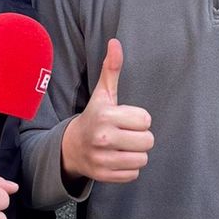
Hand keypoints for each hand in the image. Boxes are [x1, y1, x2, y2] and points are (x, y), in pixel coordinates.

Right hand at [60, 39, 154, 185]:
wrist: (71, 147)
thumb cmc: (94, 117)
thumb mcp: (103, 94)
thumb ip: (111, 68)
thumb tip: (115, 42)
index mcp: (105, 115)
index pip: (146, 120)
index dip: (138, 119)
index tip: (125, 119)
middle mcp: (103, 138)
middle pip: (148, 141)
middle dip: (140, 137)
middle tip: (125, 134)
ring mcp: (103, 159)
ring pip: (142, 159)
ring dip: (135, 153)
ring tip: (122, 147)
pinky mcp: (104, 176)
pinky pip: (134, 174)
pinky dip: (128, 169)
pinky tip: (117, 159)